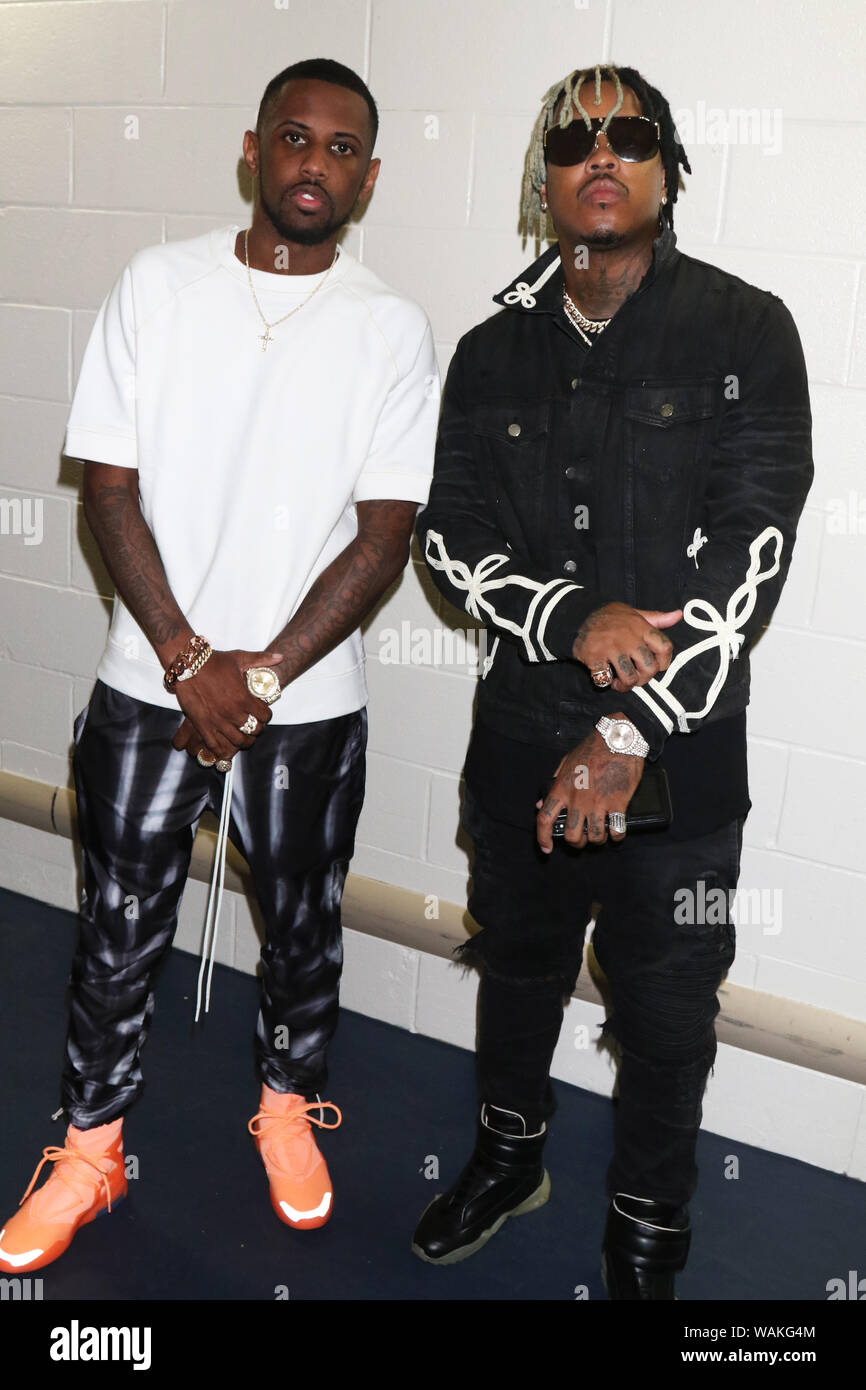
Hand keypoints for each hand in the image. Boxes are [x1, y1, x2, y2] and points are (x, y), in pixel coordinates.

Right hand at [171, 648, 283, 762]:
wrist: (188, 664)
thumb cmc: (214, 661)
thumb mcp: (240, 658)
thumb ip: (261, 660)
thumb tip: (280, 657)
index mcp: (243, 698)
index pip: (264, 716)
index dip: (265, 716)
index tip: (262, 714)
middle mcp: (232, 712)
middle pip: (254, 730)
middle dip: (256, 729)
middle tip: (253, 725)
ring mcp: (217, 721)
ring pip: (238, 741)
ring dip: (243, 740)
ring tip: (242, 737)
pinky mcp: (202, 726)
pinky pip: (216, 745)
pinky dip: (223, 749)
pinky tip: (226, 747)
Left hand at [535, 723, 643, 852]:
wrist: (618, 739)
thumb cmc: (592, 748)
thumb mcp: (566, 762)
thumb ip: (553, 783)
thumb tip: (542, 804)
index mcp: (562, 788)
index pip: (545, 819)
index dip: (543, 838)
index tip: (546, 848)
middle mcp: (577, 799)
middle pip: (571, 835)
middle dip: (576, 843)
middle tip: (581, 840)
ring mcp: (598, 803)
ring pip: (594, 837)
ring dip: (597, 840)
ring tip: (600, 835)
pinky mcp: (618, 803)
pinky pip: (616, 829)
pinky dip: (617, 835)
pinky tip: (616, 831)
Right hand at [572, 602, 681, 691]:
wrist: (579, 615)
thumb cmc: (611, 618)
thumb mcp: (635, 614)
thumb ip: (657, 619)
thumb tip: (679, 615)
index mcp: (641, 628)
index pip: (665, 647)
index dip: (664, 662)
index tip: (655, 666)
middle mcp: (629, 638)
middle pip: (649, 668)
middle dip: (643, 679)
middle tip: (634, 678)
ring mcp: (612, 648)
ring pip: (630, 678)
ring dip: (624, 685)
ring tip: (617, 682)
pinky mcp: (595, 657)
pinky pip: (605, 679)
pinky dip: (604, 682)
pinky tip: (602, 676)